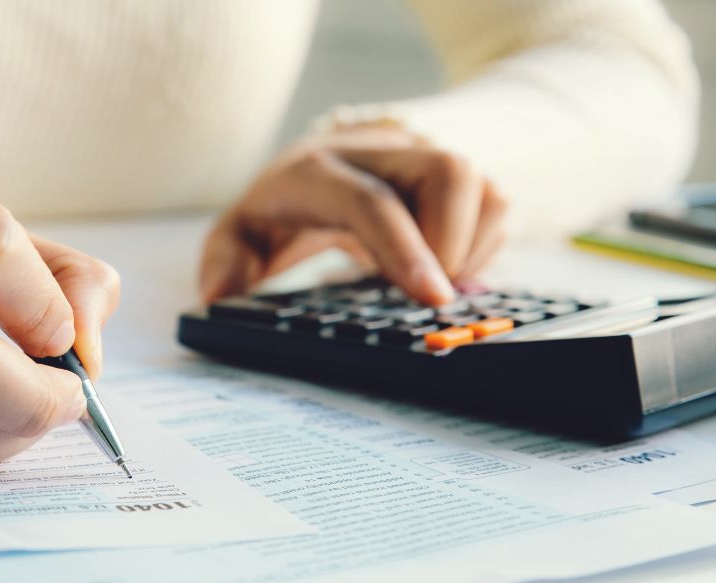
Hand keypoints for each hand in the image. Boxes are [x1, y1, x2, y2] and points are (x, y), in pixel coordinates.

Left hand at [199, 125, 506, 304]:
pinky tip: (443, 267)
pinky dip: (481, 245)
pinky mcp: (455, 173)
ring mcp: (423, 157)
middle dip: (452, 242)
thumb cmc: (280, 209)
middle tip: (427, 294)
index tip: (432, 299)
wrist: (318, 165)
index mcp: (318, 169)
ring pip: (483, 186)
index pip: (372, 201)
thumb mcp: (239, 235)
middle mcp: (378, 151)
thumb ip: (225, 263)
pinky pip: (496, 204)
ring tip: (430, 281)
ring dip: (470, 246)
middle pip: (448, 171)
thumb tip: (219, 297)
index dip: (405, 249)